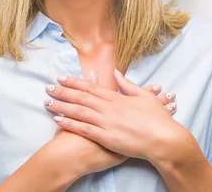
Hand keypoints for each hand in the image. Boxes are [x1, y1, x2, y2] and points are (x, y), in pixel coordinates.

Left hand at [44, 70, 188, 161]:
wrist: (163, 139)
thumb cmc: (157, 119)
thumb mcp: (144, 97)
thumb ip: (128, 85)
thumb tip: (116, 72)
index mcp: (118, 98)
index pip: (92, 87)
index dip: (75, 82)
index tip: (62, 78)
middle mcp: (109, 108)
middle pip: (81, 97)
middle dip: (63, 91)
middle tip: (48, 87)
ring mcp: (106, 122)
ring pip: (79, 112)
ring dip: (62, 106)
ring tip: (47, 101)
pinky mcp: (106, 137)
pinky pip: (84, 129)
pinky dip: (70, 124)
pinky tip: (58, 120)